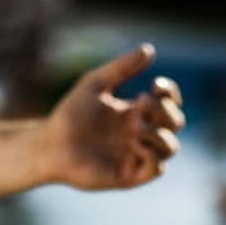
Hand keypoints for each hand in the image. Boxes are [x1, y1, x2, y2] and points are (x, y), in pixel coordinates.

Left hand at [43, 43, 185, 189]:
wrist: (51, 145)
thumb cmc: (70, 114)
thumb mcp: (95, 83)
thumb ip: (122, 67)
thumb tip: (149, 49)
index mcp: (136, 113)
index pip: (169, 103)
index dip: (170, 93)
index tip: (155, 85)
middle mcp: (140, 134)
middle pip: (175, 123)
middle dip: (165, 111)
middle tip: (140, 103)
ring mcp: (136, 156)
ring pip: (171, 147)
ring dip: (160, 133)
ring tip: (135, 126)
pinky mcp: (129, 175)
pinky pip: (157, 168)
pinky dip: (154, 155)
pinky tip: (135, 143)